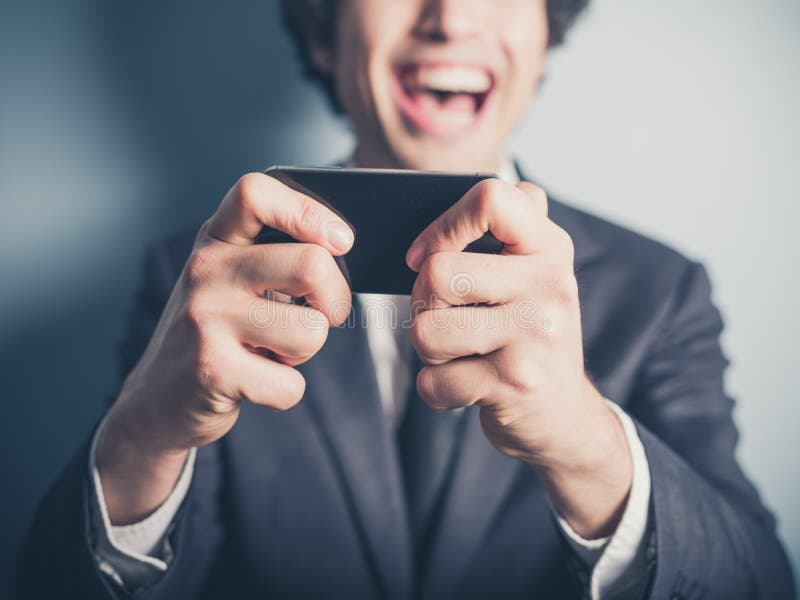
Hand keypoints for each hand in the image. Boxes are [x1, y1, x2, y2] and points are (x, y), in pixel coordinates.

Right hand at [98, 173, 353, 523]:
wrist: (158, 400)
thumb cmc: (218, 333)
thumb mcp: (233, 280)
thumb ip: (277, 257)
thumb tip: (342, 248)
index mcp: (216, 241)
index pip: (255, 193)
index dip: (307, 210)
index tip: (340, 240)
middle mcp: (205, 270)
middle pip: (311, 265)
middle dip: (336, 301)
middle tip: (324, 317)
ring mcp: (205, 318)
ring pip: (311, 331)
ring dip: (305, 352)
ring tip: (271, 351)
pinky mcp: (211, 369)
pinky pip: (291, 385)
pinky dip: (286, 391)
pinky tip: (254, 382)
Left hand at [406, 179, 631, 537]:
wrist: (565, 416)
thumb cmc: (530, 334)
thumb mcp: (535, 273)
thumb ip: (511, 227)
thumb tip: (468, 198)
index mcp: (550, 248)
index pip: (491, 198)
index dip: (443, 224)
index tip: (425, 255)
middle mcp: (551, 285)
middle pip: (436, 273)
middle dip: (423, 302)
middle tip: (445, 317)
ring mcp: (536, 336)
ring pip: (426, 331)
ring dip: (428, 350)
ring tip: (459, 353)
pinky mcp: (516, 384)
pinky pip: (433, 382)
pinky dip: (436, 390)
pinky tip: (466, 386)